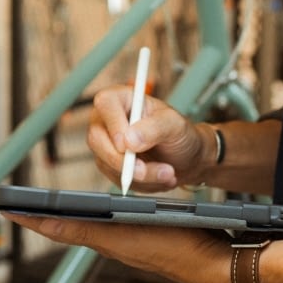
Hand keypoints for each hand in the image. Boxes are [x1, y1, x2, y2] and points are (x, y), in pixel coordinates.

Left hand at [4, 212, 232, 282]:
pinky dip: (84, 221)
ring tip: (36, 208)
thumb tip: (47, 224)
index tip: (4, 207)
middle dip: (38, 217)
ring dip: (59, 218)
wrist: (211, 263)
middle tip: (11, 206)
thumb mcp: (132, 228)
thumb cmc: (180, 246)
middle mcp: (111, 243)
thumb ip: (88, 227)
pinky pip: (101, 230)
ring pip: (83, 228)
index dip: (30, 218)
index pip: (57, 228)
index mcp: (105, 239)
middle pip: (66, 228)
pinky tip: (83, 214)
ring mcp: (124, 244)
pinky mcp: (137, 242)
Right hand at [88, 85, 214, 191]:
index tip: (129, 145)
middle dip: (124, 161)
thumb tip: (129, 139)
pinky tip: (157, 176)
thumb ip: (154, 127)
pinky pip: (116, 178)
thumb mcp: (175, 125)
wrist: (185, 158)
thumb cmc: (180, 134)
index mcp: (123, 99)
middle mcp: (109, 119)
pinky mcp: (109, 164)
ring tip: (166, 172)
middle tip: (148, 170)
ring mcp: (106, 143)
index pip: (105, 103)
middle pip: (97, 138)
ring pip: (107, 163)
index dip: (114, 125)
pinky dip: (140, 183)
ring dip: (140, 175)